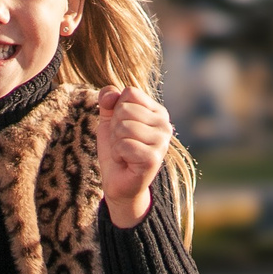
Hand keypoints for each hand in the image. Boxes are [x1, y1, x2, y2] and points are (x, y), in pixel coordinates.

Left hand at [96, 87, 172, 227]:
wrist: (117, 181)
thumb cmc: (116, 148)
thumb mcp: (109, 119)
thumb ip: (108, 100)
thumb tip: (110, 95)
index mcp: (157, 112)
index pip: (130, 93)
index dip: (116, 109)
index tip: (121, 127)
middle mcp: (164, 125)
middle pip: (125, 109)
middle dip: (114, 128)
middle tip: (122, 143)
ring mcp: (162, 142)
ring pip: (124, 127)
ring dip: (115, 142)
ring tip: (123, 152)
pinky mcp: (153, 159)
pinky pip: (124, 145)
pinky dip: (117, 154)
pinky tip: (125, 162)